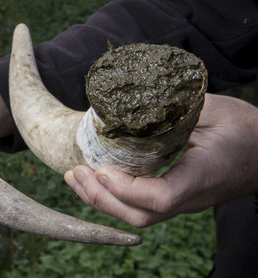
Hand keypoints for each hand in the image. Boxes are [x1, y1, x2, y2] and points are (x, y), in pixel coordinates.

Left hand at [65, 93, 257, 227]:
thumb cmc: (245, 128)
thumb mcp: (213, 109)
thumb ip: (176, 107)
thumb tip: (134, 97)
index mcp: (202, 175)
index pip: (161, 197)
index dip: (126, 188)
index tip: (101, 169)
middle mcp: (191, 197)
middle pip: (141, 215)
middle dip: (101, 198)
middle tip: (74, 172)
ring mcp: (184, 202)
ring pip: (139, 216)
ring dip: (101, 200)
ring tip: (75, 177)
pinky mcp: (176, 198)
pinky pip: (141, 207)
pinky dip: (113, 196)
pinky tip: (94, 179)